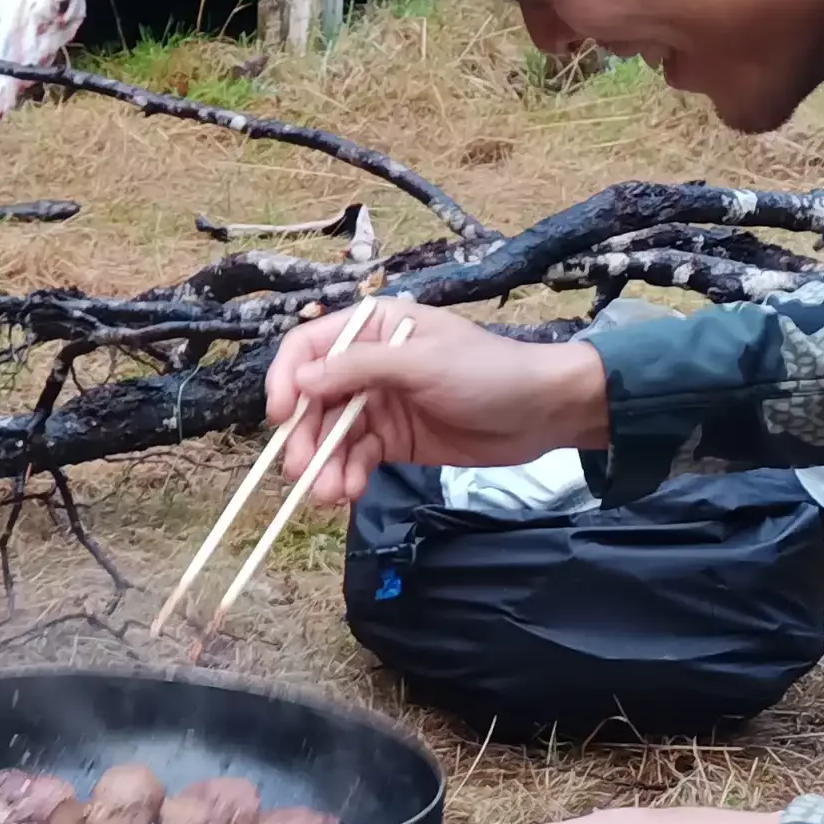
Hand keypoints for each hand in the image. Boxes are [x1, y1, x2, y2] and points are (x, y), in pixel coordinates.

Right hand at [262, 299, 610, 507]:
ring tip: (328, 495)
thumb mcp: (423, 363)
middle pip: (313, 400)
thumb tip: (300, 381)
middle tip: (302, 471)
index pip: (308, 348)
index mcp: (372, 329)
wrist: (544, 412)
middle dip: (305, 436)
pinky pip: (356, 458)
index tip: (279, 416)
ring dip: (323, 465)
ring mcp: (378, 404)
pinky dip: (347, 476)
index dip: (286, 380)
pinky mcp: (393, 440)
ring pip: (331, 435)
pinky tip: (348, 493)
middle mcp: (367, 365)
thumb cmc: (489, 372)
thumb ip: (360, 369)